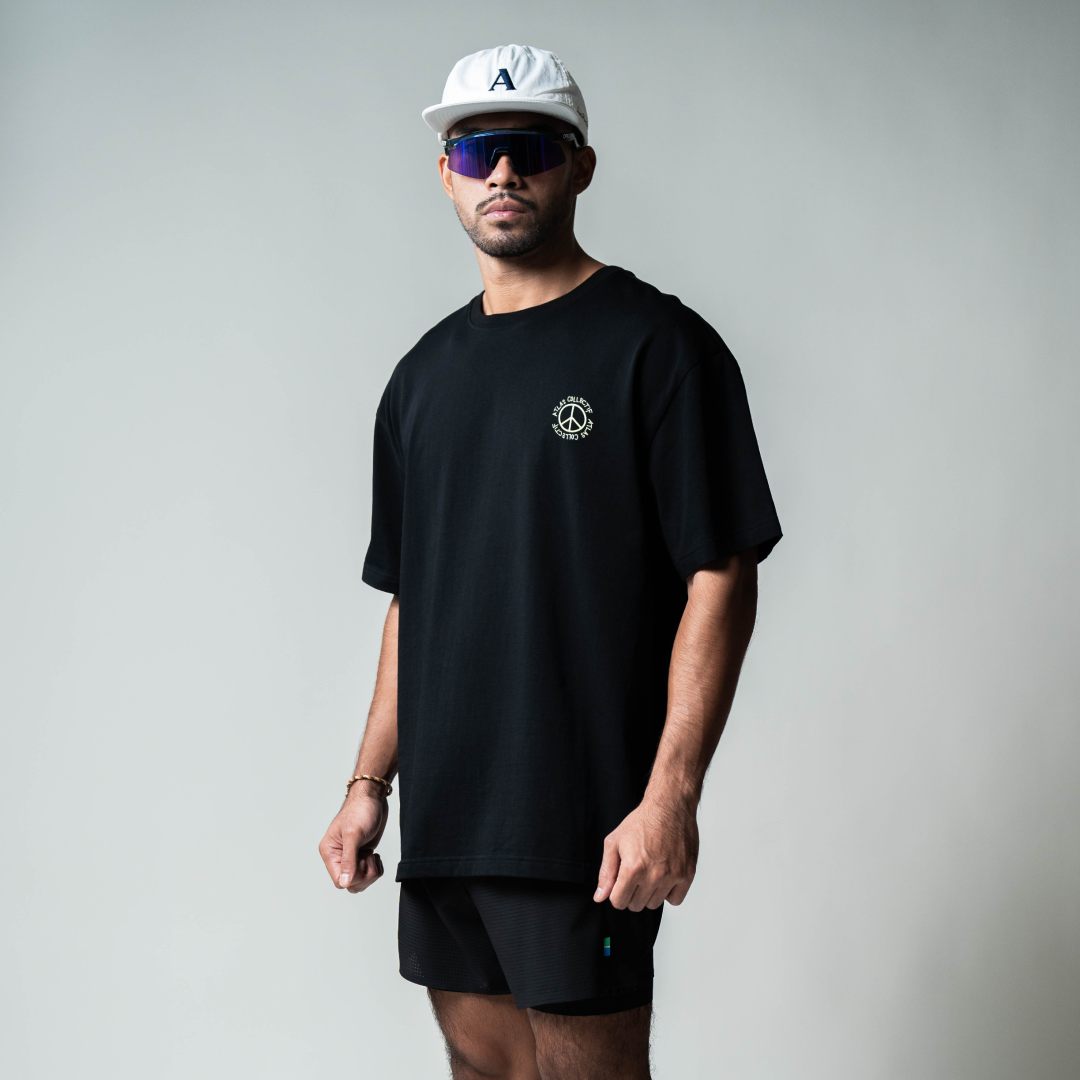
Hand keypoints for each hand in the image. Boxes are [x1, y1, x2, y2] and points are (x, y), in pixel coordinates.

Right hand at [318, 785, 388, 892]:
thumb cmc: (360, 810)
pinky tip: (375, 855)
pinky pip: (369, 874)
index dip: (353, 877)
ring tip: (372, 855)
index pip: (339, 881)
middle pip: (350, 884)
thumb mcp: (353, 835)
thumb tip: (344, 882)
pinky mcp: (363, 856)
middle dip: (364, 875)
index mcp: (330, 852)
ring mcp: (352, 857)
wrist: (373, 798)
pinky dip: (376, 868)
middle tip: (368, 857)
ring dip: (371, 872)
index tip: (362, 861)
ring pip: (360, 881)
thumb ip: (348, 860)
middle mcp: (339, 857)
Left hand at [593, 792, 698, 910]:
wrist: (670, 806)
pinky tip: (664, 876)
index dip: (616, 892)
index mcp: (632, 868)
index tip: (621, 881)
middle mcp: (653, 875)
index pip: (619, 902)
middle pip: (636, 905)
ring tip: (650, 871)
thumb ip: (606, 872)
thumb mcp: (614, 842)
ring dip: (649, 893)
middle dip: (631, 892)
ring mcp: (672, 876)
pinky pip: (675, 900)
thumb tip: (599, 896)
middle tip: (636, 873)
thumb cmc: (642, 821)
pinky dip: (668, 892)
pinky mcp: (687, 875)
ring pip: (654, 904)